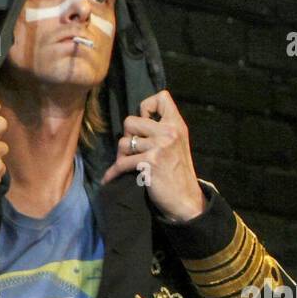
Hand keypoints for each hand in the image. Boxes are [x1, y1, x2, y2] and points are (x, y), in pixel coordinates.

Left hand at [101, 89, 205, 221]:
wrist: (186, 200)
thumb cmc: (178, 173)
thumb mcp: (178, 144)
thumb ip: (163, 129)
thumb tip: (135, 121)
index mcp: (177, 125)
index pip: (161, 97)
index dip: (147, 106)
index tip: (145, 122)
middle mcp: (169, 133)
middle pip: (130, 121)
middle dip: (127, 136)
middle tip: (133, 150)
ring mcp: (160, 147)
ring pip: (123, 143)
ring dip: (121, 155)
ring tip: (127, 164)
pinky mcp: (150, 163)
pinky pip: (121, 163)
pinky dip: (113, 172)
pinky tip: (110, 178)